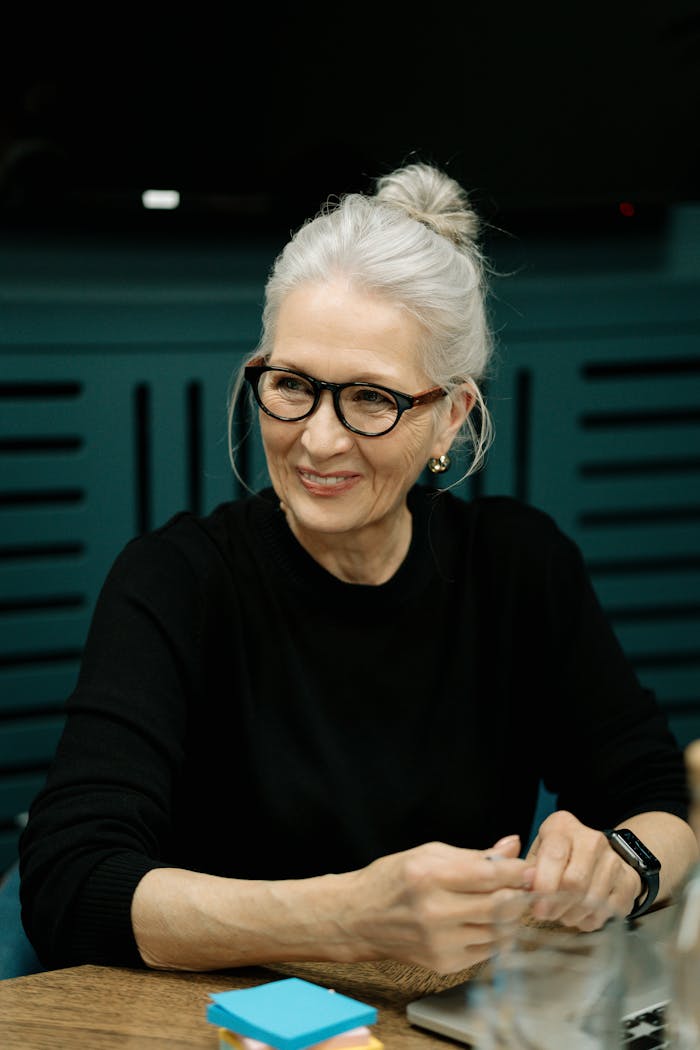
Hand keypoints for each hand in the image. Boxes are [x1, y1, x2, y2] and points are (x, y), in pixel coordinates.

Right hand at [346, 835, 533, 973]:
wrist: (359, 918)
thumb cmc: (393, 880)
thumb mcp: (429, 854)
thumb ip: (474, 855)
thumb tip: (512, 846)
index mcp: (430, 877)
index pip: (490, 876)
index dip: (516, 872)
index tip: (528, 869)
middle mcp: (436, 913)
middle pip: (500, 906)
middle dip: (520, 895)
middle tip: (525, 887)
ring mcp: (440, 943)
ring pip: (498, 932)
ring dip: (510, 917)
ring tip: (506, 903)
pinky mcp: (443, 964)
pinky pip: (486, 951)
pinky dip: (494, 935)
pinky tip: (486, 922)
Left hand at [526, 810, 641, 929]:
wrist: (599, 857)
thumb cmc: (557, 857)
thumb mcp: (538, 854)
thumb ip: (528, 868)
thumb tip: (525, 884)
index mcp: (563, 826)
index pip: (554, 855)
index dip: (544, 885)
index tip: (536, 906)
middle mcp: (592, 838)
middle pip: (575, 882)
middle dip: (557, 905)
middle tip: (546, 914)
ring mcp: (614, 860)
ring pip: (592, 900)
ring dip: (573, 915)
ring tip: (563, 914)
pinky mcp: (629, 881)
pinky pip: (609, 911)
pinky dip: (591, 920)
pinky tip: (582, 916)